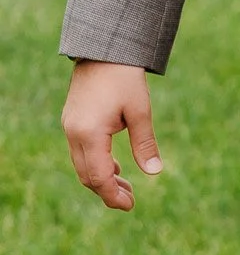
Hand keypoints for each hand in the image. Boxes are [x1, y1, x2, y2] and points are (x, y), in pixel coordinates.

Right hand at [61, 60, 162, 211]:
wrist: (104, 49)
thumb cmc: (125, 77)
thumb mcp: (140, 111)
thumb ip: (145, 143)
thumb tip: (155, 172)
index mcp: (89, 133)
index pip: (99, 176)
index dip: (113, 195)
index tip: (130, 205)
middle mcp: (74, 133)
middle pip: (87, 175)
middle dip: (107, 191)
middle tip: (130, 201)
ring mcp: (70, 126)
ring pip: (82, 165)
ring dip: (102, 178)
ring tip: (126, 186)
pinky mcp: (72, 120)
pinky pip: (80, 151)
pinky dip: (96, 163)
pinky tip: (116, 166)